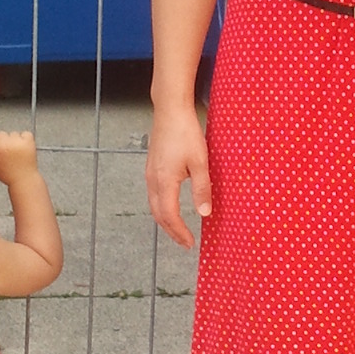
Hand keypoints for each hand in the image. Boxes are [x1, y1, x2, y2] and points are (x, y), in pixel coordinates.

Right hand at [0, 131, 39, 184]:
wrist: (23, 180)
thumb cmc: (7, 174)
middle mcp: (3, 144)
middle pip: (1, 133)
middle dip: (5, 141)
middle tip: (9, 152)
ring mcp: (16, 142)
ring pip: (14, 133)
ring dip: (16, 140)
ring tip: (18, 153)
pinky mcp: (27, 141)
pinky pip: (26, 134)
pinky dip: (27, 140)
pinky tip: (25, 149)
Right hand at [146, 104, 211, 249]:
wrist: (170, 110)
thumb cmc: (185, 132)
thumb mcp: (200, 162)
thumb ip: (202, 189)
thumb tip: (204, 213)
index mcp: (164, 182)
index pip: (169, 216)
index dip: (179, 232)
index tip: (189, 243)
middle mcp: (153, 180)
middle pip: (158, 214)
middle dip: (171, 231)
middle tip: (184, 241)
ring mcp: (150, 173)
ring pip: (154, 205)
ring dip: (165, 219)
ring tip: (178, 228)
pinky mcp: (152, 167)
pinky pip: (153, 194)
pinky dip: (162, 207)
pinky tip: (171, 205)